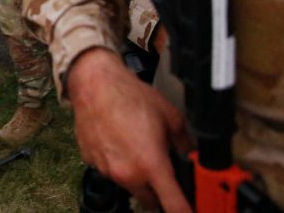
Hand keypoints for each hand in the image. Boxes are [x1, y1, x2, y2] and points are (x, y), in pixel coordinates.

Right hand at [68, 48, 191, 212]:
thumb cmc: (130, 95)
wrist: (95, 83)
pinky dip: (118, 164)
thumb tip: (190, 154)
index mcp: (152, 165)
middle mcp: (128, 173)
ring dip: (138, 176)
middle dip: (160, 193)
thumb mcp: (170, 116)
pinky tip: (121, 142)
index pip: (174, 206)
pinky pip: (110, 171)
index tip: (190, 210)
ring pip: (129, 186)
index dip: (186, 211)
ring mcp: (107, 170)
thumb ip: (185, 143)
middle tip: (164, 175)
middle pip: (151, 202)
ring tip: (138, 147)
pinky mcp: (92, 162)